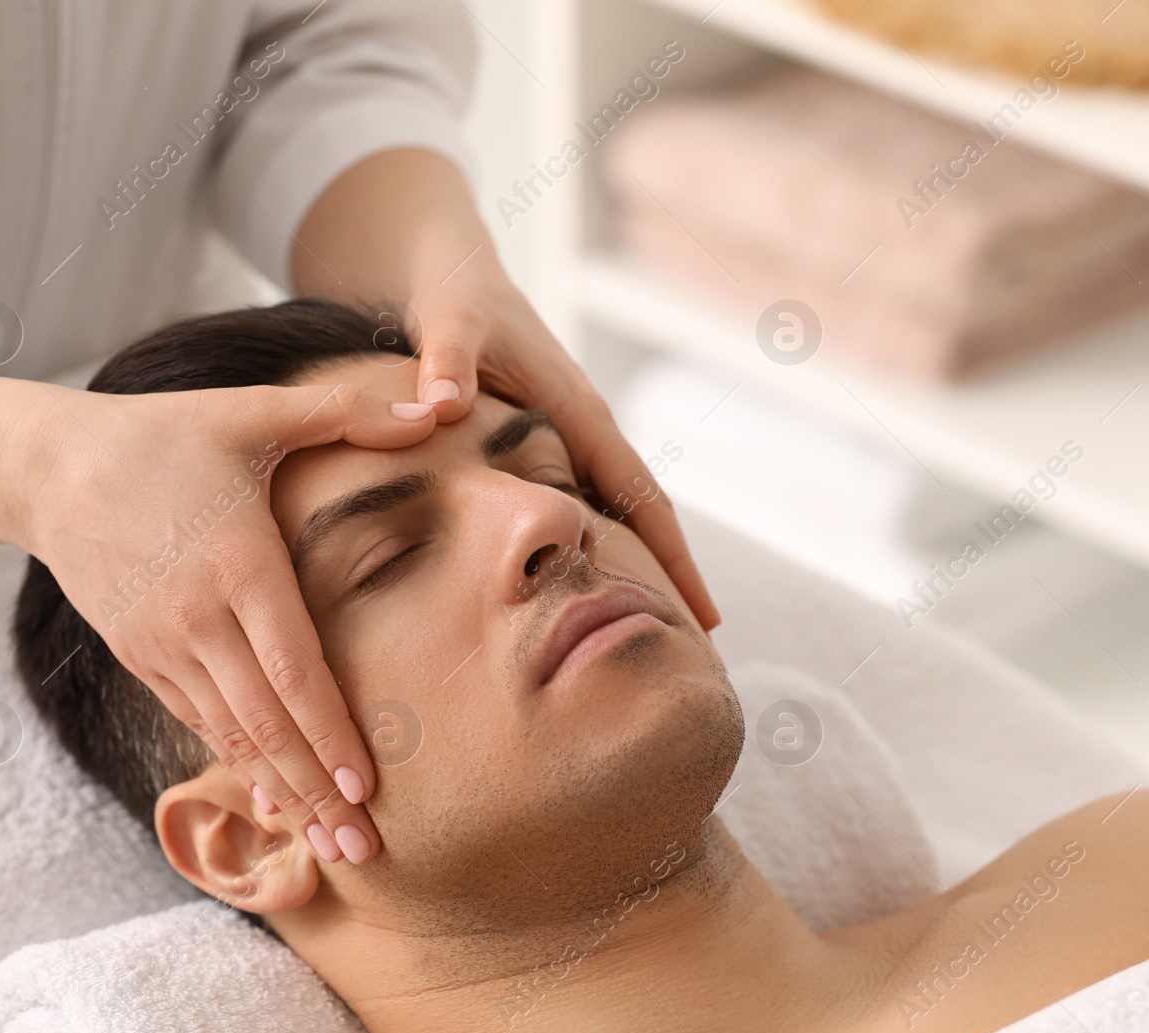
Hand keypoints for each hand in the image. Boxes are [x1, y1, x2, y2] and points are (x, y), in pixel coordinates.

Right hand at [15, 381, 435, 863]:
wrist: (49, 467)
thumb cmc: (164, 435)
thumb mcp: (253, 411)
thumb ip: (344, 411)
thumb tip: (432, 404)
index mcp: (238, 566)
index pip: (294, 669)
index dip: (331, 734)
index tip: (368, 787)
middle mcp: (199, 619)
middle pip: (267, 724)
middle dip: (318, 792)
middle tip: (363, 852)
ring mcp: (163, 644)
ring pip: (231, 734)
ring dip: (281, 791)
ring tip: (326, 847)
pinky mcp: (140, 654)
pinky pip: (196, 719)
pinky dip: (237, 761)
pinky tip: (272, 795)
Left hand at [407, 263, 721, 630]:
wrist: (453, 272)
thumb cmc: (456, 295)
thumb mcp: (451, 321)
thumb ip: (447, 362)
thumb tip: (443, 409)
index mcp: (579, 410)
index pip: (640, 496)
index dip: (672, 557)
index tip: (705, 616)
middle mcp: (587, 428)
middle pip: (644, 514)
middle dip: (675, 575)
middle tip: (703, 645)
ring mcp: (572, 438)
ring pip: (616, 513)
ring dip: (642, 564)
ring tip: (662, 629)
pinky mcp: (550, 443)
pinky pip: (585, 503)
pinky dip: (600, 546)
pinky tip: (596, 587)